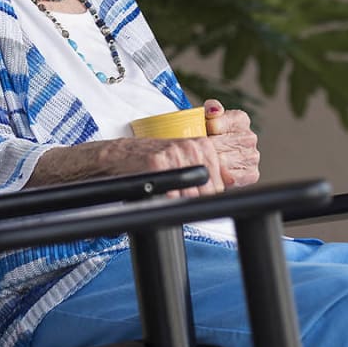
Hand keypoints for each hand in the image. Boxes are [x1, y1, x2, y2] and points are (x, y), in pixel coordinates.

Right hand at [99, 136, 228, 196]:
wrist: (122, 154)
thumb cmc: (154, 158)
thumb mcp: (184, 157)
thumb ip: (207, 170)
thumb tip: (225, 188)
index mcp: (203, 145)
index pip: (219, 184)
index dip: (206, 196)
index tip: (193, 195)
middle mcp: (191, 147)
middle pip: (206, 192)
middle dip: (193, 200)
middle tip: (176, 193)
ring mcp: (174, 154)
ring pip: (189, 195)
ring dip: (177, 200)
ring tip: (166, 190)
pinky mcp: (157, 164)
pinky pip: (170, 194)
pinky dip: (164, 199)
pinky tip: (157, 191)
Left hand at [203, 99, 259, 187]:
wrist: (214, 158)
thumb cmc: (209, 137)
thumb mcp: (206, 118)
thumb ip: (211, 108)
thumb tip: (214, 111)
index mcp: (240, 120)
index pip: (218, 124)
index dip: (206, 130)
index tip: (201, 133)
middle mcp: (249, 137)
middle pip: (219, 144)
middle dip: (205, 148)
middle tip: (196, 150)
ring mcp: (252, 156)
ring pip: (224, 161)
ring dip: (210, 162)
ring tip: (203, 160)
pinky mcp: (251, 174)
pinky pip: (231, 177)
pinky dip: (220, 176)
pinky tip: (213, 172)